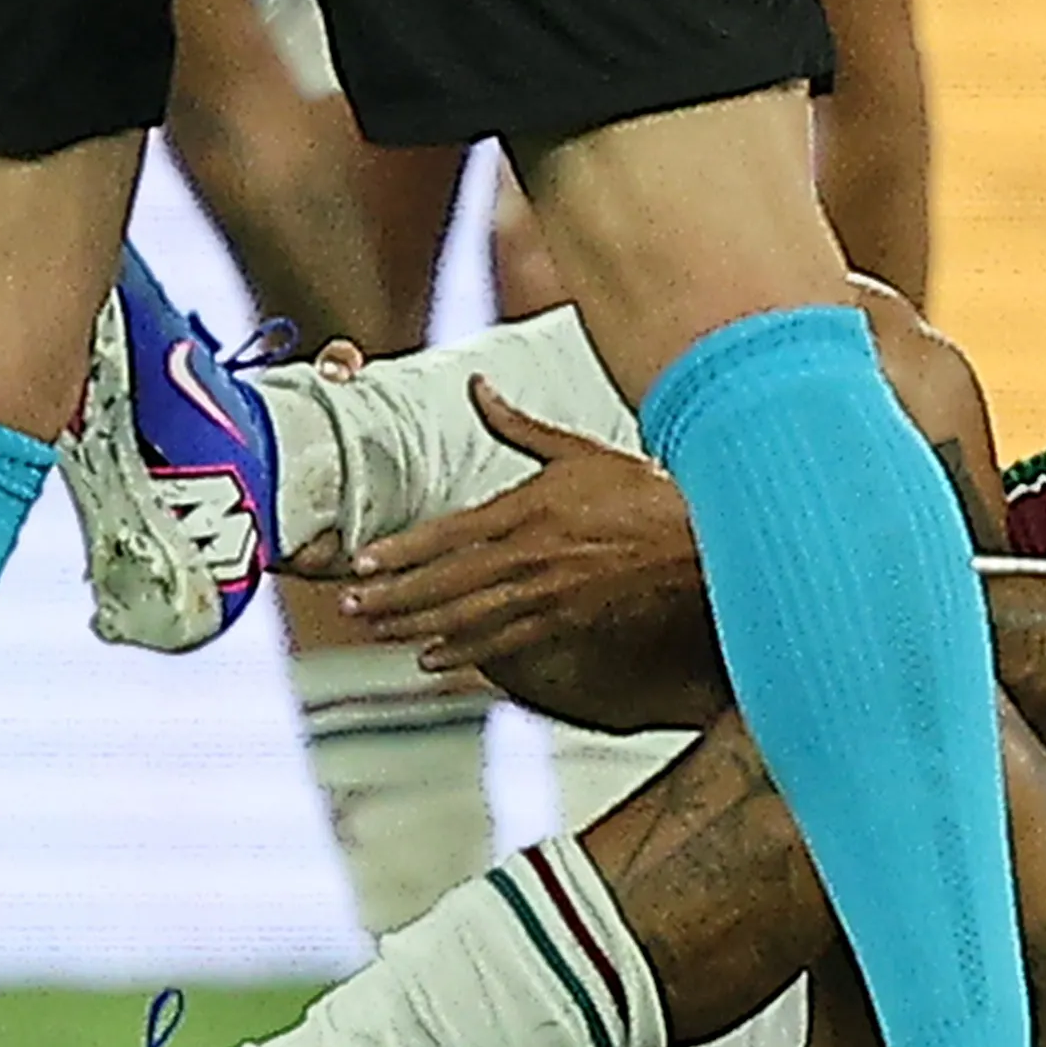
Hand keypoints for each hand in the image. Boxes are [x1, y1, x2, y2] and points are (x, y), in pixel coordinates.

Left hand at [324, 387, 731, 728]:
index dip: (401, 551)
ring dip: (416, 626)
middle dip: (394, 595)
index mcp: (526, 509)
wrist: (694, 542)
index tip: (362, 563)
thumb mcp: (575, 449)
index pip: (448, 534)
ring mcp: (545, 594)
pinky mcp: (563, 620)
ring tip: (377, 632)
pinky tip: (430, 661)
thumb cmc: (638, 491)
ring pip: (465, 617)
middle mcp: (528, 556)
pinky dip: (463, 653)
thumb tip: (478, 386)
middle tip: (351, 606)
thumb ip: (518, 425)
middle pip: (446, 582)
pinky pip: (503, 643)